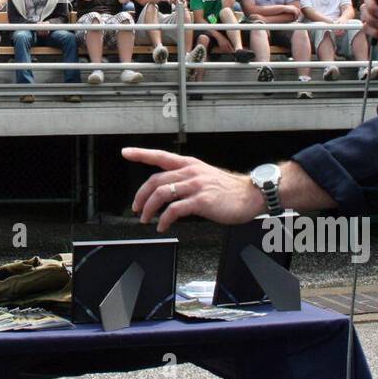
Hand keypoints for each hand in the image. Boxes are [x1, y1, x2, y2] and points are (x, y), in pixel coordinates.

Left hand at [123, 147, 264, 232]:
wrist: (250, 196)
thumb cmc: (228, 189)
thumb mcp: (204, 175)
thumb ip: (186, 179)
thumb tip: (168, 191)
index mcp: (189, 164)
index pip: (160, 155)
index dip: (141, 153)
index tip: (126, 152)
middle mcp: (190, 172)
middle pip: (155, 180)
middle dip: (140, 195)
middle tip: (136, 207)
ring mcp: (195, 186)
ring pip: (161, 194)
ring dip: (148, 209)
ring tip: (146, 219)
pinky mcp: (201, 201)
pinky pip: (174, 210)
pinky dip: (164, 220)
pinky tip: (163, 226)